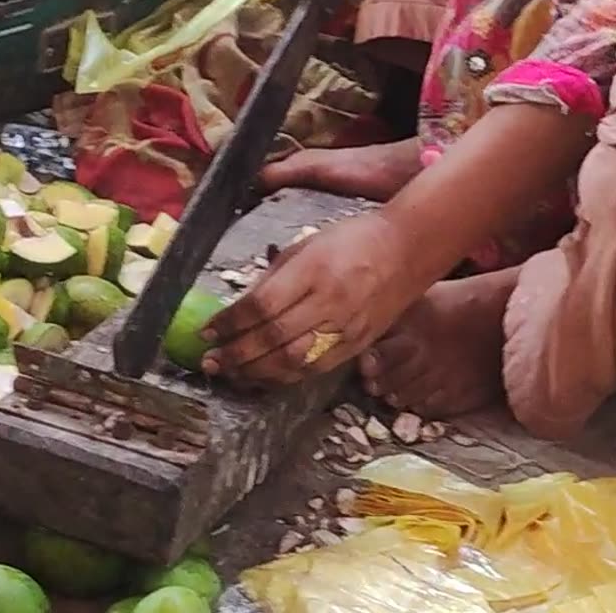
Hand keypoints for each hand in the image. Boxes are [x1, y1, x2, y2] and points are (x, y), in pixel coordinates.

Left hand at [201, 212, 411, 385]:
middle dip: (236, 354)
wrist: (408, 250)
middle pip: (273, 338)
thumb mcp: (307, 245)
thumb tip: (239, 309)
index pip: (262, 305)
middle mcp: (329, 302)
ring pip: (292, 361)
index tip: (206, 331)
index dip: (230, 323)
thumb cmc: (352, 239)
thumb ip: (274, 278)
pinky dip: (285, 377)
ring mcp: (345, 328)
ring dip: (255, 372)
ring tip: (230, 373)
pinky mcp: (357, 345)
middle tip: (210, 361)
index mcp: (313, 270)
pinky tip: (264, 376)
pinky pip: (315, 369)